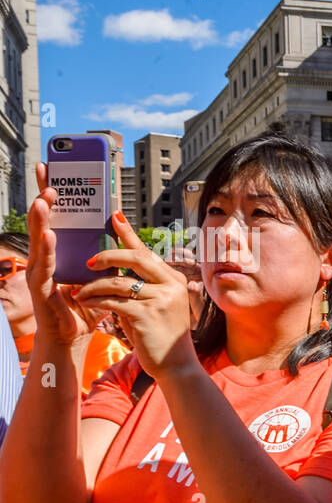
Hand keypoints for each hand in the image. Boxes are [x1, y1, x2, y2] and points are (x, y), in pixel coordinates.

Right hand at [24, 163, 109, 345]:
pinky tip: (49, 234)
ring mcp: (41, 271)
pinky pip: (45, 266)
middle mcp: (47, 256)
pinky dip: (47, 249)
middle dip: (45, 194)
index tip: (52, 166)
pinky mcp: (41, 288)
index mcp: (61, 250)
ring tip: (45, 197)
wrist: (72, 336)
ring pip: (40, 239)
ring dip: (42, 217)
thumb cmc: (84, 305)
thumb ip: (105, 252)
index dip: (54, 192)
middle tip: (46, 169)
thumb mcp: (100, 273)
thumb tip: (121, 230)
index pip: (57, 216)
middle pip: (44, 220)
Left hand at [75, 211, 198, 378]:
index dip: (128, 233)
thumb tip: (114, 271)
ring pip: (118, 282)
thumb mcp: (156, 305)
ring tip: (80, 292)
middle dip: (107, 256)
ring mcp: (160, 300)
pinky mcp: (146, 315)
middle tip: (88, 263)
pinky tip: (84, 301)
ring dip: (93, 286)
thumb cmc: (161, 335)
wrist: (175, 365)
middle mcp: (170, 285)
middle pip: (135, 258)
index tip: (113, 216)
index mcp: (173, 279)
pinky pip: (113, 301)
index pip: (147, 251)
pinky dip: (95, 300)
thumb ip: (141, 287)